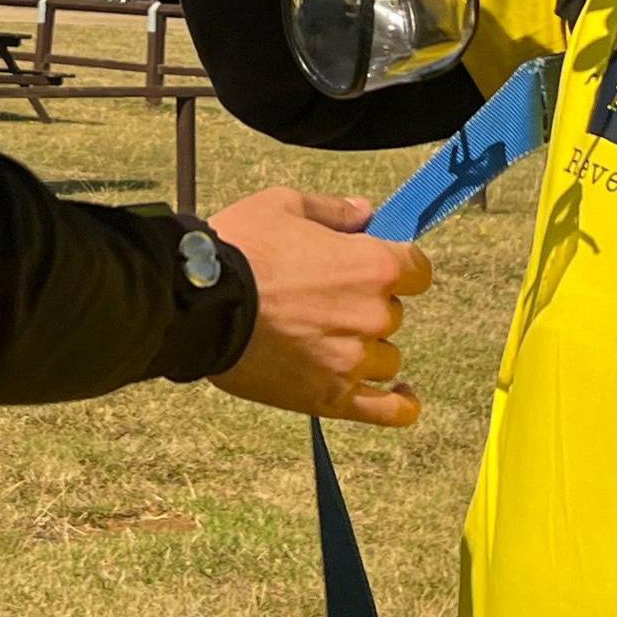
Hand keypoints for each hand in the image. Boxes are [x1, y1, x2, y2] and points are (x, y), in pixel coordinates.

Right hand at [205, 186, 432, 427]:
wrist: (199, 305)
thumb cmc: (239, 251)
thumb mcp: (284, 205)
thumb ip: (333, 210)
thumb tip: (366, 212)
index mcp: (372, 266)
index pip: (417, 269)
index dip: (396, 265)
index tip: (372, 265)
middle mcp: (372, 316)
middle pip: (392, 314)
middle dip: (364, 305)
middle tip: (320, 298)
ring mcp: (354, 361)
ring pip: (385, 358)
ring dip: (365, 348)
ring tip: (323, 338)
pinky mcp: (332, 397)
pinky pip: (387, 410)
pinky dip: (401, 404)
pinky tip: (405, 395)